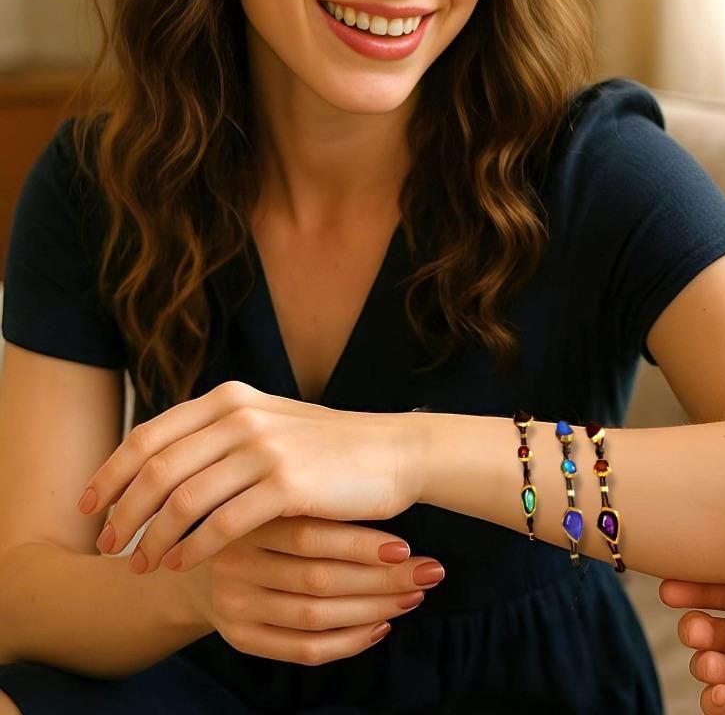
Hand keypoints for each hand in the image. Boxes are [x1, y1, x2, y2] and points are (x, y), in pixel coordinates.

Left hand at [78, 380, 425, 573]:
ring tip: (141, 565)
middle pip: (156, 469)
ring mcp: (265, 448)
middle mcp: (242, 416)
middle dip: (123, 512)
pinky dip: (194, 549)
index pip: (149, 435)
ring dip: (152, 539)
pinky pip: (222, 524)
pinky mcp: (288, 484)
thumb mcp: (269, 421)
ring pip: (183, 500)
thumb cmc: (328, 446)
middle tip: (107, 545)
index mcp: (230, 397)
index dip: (111, 473)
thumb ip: (219, 431)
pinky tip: (183, 566)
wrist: (393, 452)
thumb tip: (158, 461)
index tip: (91, 506)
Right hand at [179, 516, 445, 665]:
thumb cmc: (257, 514)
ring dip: (373, 609)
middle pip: (318, 580)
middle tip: (430, 571)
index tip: (406, 546)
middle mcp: (236, 566)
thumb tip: (390, 487)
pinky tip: (380, 626)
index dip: (360, 545)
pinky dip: (347, 642)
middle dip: (382, 579)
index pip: (310, 536)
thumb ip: (310, 492)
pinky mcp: (240, 638)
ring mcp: (235, 606)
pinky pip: (301, 651)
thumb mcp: (271, 492)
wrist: (190, 554)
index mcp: (248, 520)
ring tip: (414, 594)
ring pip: (314, 617)